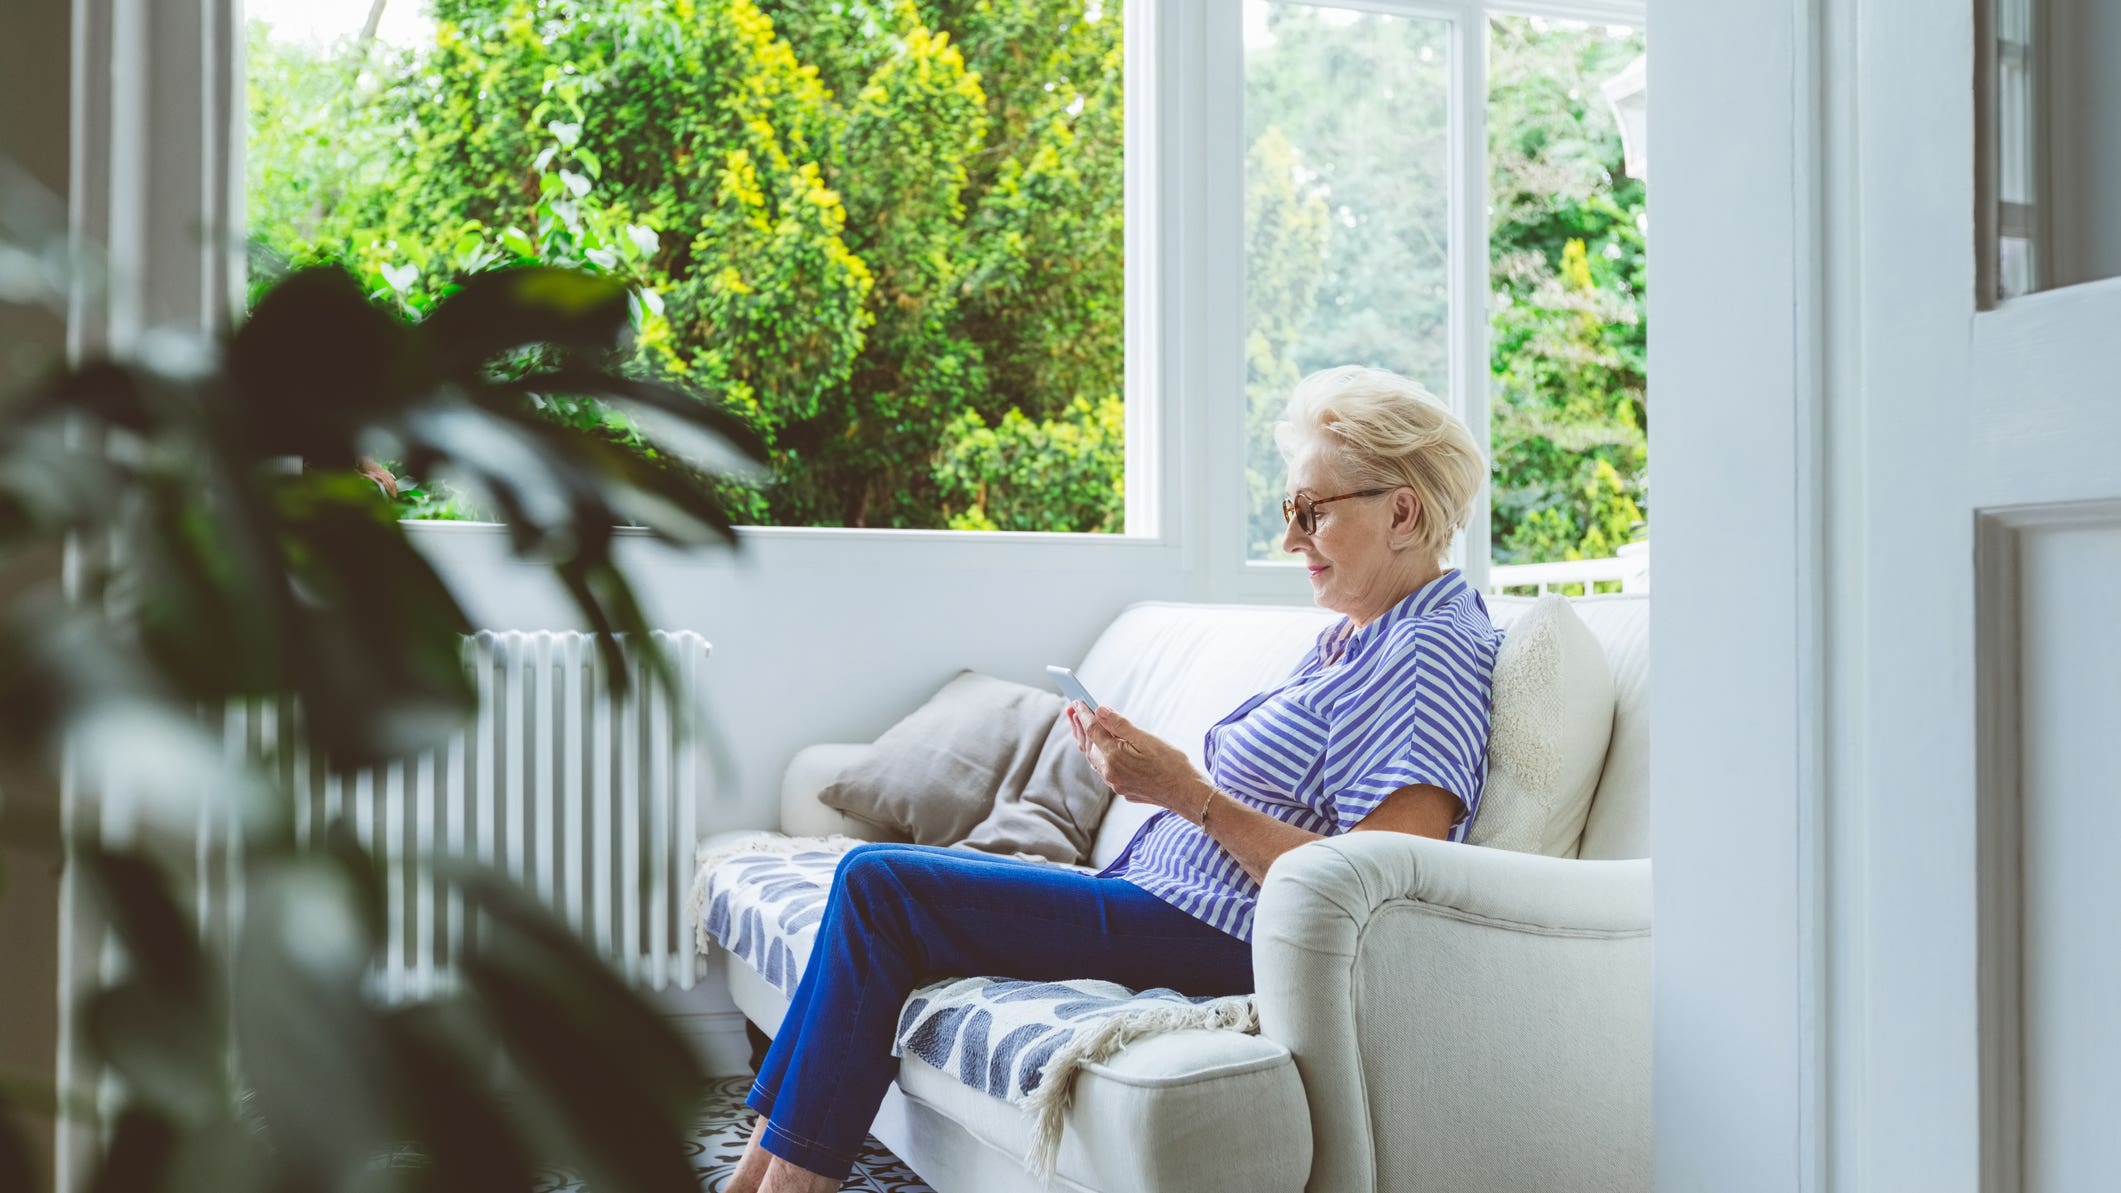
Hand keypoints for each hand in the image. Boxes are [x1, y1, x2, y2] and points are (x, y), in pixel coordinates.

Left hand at [1066, 702, 1203, 809]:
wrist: (1186, 793)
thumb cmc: (1171, 764)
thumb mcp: (1146, 739)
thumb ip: (1119, 725)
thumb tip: (1099, 710)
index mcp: (1114, 757)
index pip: (1093, 730)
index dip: (1084, 714)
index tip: (1077, 701)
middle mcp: (1110, 772)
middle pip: (1088, 745)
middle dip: (1079, 727)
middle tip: (1072, 709)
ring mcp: (1115, 783)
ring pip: (1093, 759)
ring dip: (1086, 741)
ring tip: (1080, 726)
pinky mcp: (1123, 789)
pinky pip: (1103, 769)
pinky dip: (1097, 755)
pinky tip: (1099, 748)